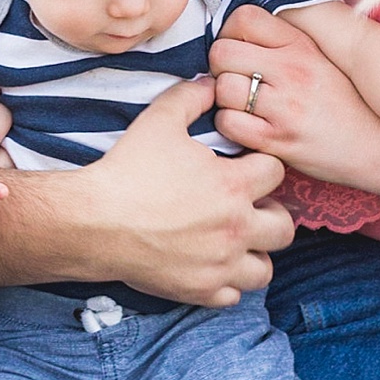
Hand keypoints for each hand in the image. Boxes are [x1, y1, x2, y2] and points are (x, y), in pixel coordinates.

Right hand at [82, 80, 293, 306]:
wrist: (94, 221)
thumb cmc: (128, 170)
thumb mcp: (159, 120)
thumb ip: (191, 97)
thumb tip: (212, 84)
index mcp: (234, 185)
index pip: (277, 172)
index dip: (262, 166)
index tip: (244, 168)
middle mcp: (236, 227)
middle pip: (285, 227)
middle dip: (271, 214)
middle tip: (247, 208)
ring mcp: (220, 263)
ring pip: (265, 269)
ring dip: (255, 254)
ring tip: (235, 242)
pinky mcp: (200, 290)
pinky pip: (234, 295)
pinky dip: (228, 283)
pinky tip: (211, 266)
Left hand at [210, 6, 379, 202]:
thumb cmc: (349, 104)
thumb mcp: (323, 60)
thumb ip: (287, 42)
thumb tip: (242, 29)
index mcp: (303, 45)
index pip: (243, 18)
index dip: (230, 33)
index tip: (239, 49)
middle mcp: (293, 70)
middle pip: (221, 53)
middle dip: (221, 68)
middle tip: (236, 80)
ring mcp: (285, 106)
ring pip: (222, 89)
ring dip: (224, 100)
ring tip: (243, 107)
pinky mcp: (278, 140)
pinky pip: (228, 124)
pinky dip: (230, 127)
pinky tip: (248, 128)